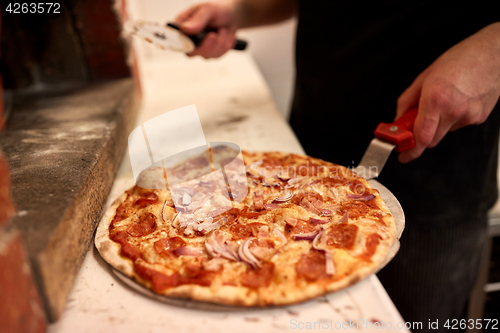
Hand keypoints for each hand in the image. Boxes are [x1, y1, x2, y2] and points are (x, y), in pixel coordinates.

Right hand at [175, 1, 237, 57]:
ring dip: (219, 43)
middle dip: (207, 45)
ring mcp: (200, 48)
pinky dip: (225, 46)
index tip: (195, 41)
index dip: (182, 44)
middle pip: (191, 52)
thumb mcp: (208, 9)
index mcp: (182, 26)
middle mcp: (189, 39)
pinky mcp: (210, 53)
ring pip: (206, 55)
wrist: (232, 16)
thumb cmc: (217, 10)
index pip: (175, 39)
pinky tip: (226, 36)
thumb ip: (197, 19)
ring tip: (222, 30)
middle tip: (214, 35)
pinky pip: (217, 56)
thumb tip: (184, 28)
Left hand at [395, 22, 499, 162]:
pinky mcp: (479, 117)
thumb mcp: (425, 76)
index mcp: (436, 98)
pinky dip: (452, 118)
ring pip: (444, 132)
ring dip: (437, 124)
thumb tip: (399, 118)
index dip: (410, 150)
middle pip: (431, 140)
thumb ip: (408, 100)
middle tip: (416, 123)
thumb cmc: (461, 59)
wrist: (493, 53)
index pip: (422, 137)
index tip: (403, 155)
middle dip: (421, 135)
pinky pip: (458, 125)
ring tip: (443, 101)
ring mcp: (469, 115)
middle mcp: (453, 110)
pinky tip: (457, 101)